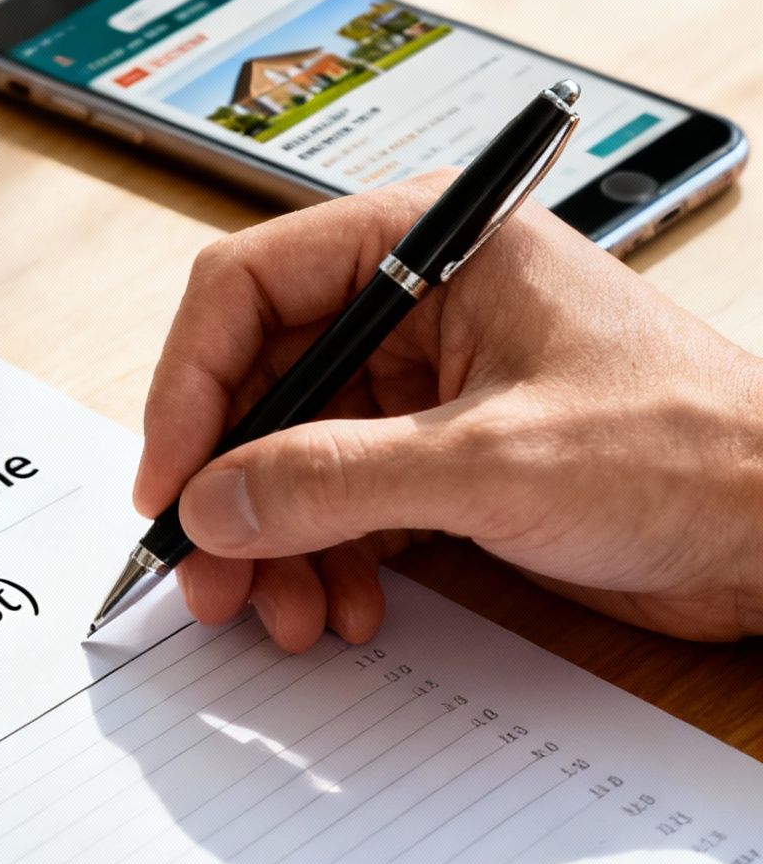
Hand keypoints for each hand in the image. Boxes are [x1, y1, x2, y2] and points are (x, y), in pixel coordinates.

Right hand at [135, 173, 762, 649]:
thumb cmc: (693, 450)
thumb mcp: (493, 461)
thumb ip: (335, 480)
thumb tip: (210, 503)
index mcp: (426, 248)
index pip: (248, 289)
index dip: (189, 387)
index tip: (170, 483)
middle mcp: (414, 307)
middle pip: (258, 386)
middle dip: (229, 491)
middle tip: (208, 576)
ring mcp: (426, 387)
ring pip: (290, 458)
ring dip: (275, 543)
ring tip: (284, 615)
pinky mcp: (442, 459)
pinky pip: (339, 505)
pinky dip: (325, 562)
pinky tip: (345, 608)